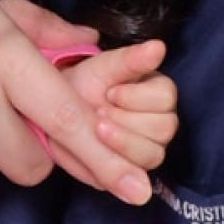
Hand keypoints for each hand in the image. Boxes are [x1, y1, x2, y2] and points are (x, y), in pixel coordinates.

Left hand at [58, 39, 177, 177]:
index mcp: (158, 94)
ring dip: (120, 142)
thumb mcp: (103, 67)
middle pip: (163, 128)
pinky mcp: (130, 171)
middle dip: (126, 120)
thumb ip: (130, 59)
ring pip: (152, 155)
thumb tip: (159, 47)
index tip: (110, 92)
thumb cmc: (85, 85)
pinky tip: (95, 148)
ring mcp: (147, 149)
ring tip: (95, 128)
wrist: (57, 110)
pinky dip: (112, 164)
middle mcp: (159, 122)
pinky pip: (133, 176)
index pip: (166, 98)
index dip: (136, 97)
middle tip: (98, 113)